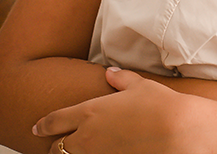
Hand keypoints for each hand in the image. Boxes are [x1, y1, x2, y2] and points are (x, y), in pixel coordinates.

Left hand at [32, 67, 201, 153]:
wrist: (180, 130)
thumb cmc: (161, 105)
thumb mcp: (140, 86)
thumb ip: (121, 79)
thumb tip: (111, 72)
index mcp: (90, 112)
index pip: (55, 121)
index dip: (43, 125)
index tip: (37, 128)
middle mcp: (87, 137)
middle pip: (56, 149)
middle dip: (55, 147)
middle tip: (57, 146)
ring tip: (73, 153)